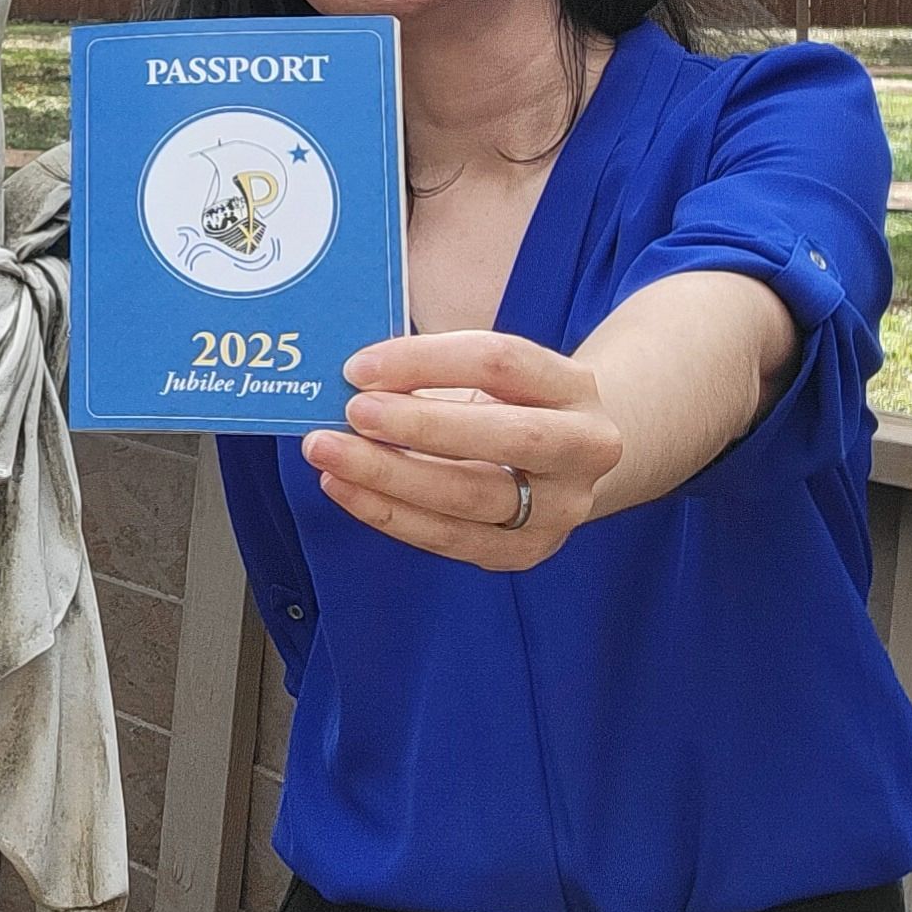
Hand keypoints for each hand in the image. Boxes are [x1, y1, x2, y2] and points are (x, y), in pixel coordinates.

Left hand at [300, 333, 625, 571]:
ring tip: (328, 453)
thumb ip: (431, 370)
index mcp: (572, 386)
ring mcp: (560, 509)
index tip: (360, 366)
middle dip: (420, 425)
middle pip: (506, 437)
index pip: (500, 363)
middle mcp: (584, 449)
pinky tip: (345, 487)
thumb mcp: (488, 374)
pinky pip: (448, 538)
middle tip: (351, 413)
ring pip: (470, 497)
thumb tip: (351, 378)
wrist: (562, 460)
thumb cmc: (508, 404)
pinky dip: (388, 513)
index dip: (426, 361)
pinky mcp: (524, 550)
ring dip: (388, 476)